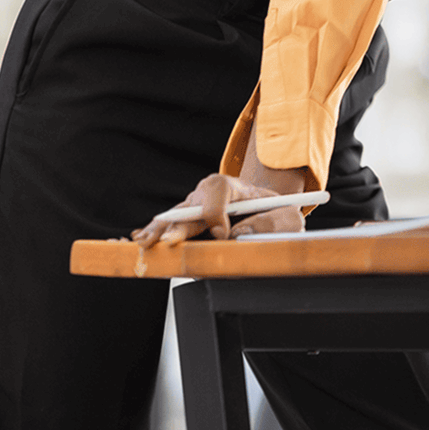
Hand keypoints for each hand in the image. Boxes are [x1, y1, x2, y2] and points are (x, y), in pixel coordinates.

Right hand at [131, 171, 305, 247]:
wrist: (266, 214)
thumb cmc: (276, 214)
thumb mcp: (288, 217)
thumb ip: (271, 224)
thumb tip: (239, 237)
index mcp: (233, 186)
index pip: (217, 190)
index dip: (216, 211)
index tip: (222, 233)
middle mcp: (207, 195)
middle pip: (189, 207)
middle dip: (178, 226)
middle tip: (169, 242)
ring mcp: (192, 210)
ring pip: (173, 220)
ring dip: (160, 232)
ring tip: (145, 243)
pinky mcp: (184, 229)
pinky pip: (167, 231)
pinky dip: (155, 237)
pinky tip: (140, 242)